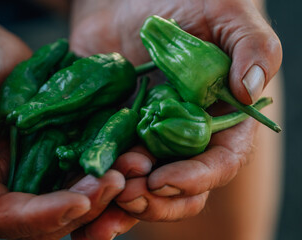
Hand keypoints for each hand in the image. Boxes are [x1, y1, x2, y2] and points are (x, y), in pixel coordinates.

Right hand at [0, 2, 124, 238]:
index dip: (45, 215)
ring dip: (105, 186)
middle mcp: (9, 182)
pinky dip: (106, 160)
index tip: (81, 203)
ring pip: (74, 189)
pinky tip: (128, 152)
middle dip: (87, 202)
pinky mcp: (57, 143)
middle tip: (117, 182)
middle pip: (51, 211)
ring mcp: (36, 164)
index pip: (10, 217)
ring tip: (132, 167)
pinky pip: (84, 159)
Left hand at [69, 0, 281, 237]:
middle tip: (128, 192)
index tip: (164, 179)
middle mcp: (182, 137)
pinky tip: (78, 198)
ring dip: (122, 203)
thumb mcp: (223, 12)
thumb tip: (250, 91)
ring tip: (100, 203)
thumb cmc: (181, 2)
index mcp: (217, 118)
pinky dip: (93, 189)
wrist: (125, 2)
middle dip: (156, 198)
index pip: (218, 163)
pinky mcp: (112, 135)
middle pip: (179, 187)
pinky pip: (104, 169)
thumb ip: (252, 46)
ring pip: (140, 187)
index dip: (196, 178)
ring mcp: (145, 139)